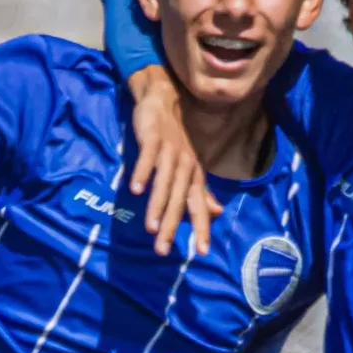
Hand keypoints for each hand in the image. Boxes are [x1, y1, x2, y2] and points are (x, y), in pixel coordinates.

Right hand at [128, 66, 222, 256]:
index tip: (201, 252)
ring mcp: (169, 152)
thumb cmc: (175, 139)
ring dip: (158, 206)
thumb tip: (216, 212)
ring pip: (164, 183)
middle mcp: (185, 166)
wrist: (164, 100)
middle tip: (163, 250)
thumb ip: (200, 192)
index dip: (201, 228)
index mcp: (193, 175)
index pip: (199, 206)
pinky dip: (143, 173)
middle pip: (179, 200)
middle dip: (172, 226)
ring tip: (151, 228)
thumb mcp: (189, 167)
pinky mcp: (153, 139)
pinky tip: (135, 190)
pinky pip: (148, 159)